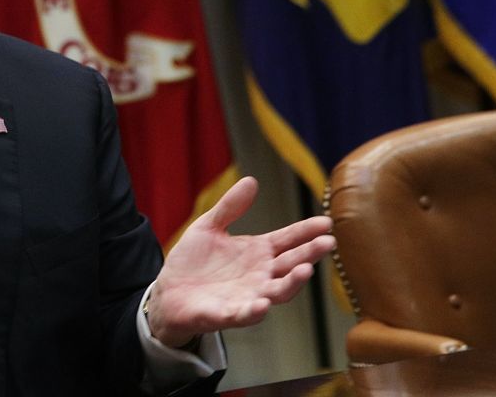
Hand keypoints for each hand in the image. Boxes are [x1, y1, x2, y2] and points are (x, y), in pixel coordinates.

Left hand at [146, 176, 334, 347]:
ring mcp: (248, 296)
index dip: (306, 231)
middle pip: (290, 264)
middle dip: (309, 254)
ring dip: (291, 283)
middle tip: (327, 242)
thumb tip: (251, 181)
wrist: (168, 292)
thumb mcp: (209, 226)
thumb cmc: (193, 261)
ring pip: (277, 291)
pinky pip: (244, 314)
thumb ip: (229, 207)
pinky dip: (254, 311)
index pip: (287, 240)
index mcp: (258, 252)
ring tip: (305, 270)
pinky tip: (262, 304)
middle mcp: (260, 275)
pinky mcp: (228, 314)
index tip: (325, 222)